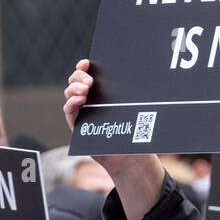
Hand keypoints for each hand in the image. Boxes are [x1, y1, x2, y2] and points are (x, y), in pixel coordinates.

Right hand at [62, 59, 166, 219]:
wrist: (130, 157)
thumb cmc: (135, 132)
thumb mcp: (137, 111)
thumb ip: (135, 98)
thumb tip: (150, 79)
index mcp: (103, 92)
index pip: (90, 74)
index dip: (85, 67)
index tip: (87, 62)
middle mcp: (90, 100)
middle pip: (76, 81)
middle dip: (79, 76)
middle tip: (88, 80)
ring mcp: (82, 111)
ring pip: (70, 94)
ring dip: (74, 89)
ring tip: (84, 90)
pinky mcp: (77, 125)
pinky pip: (69, 111)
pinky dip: (71, 104)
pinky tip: (78, 101)